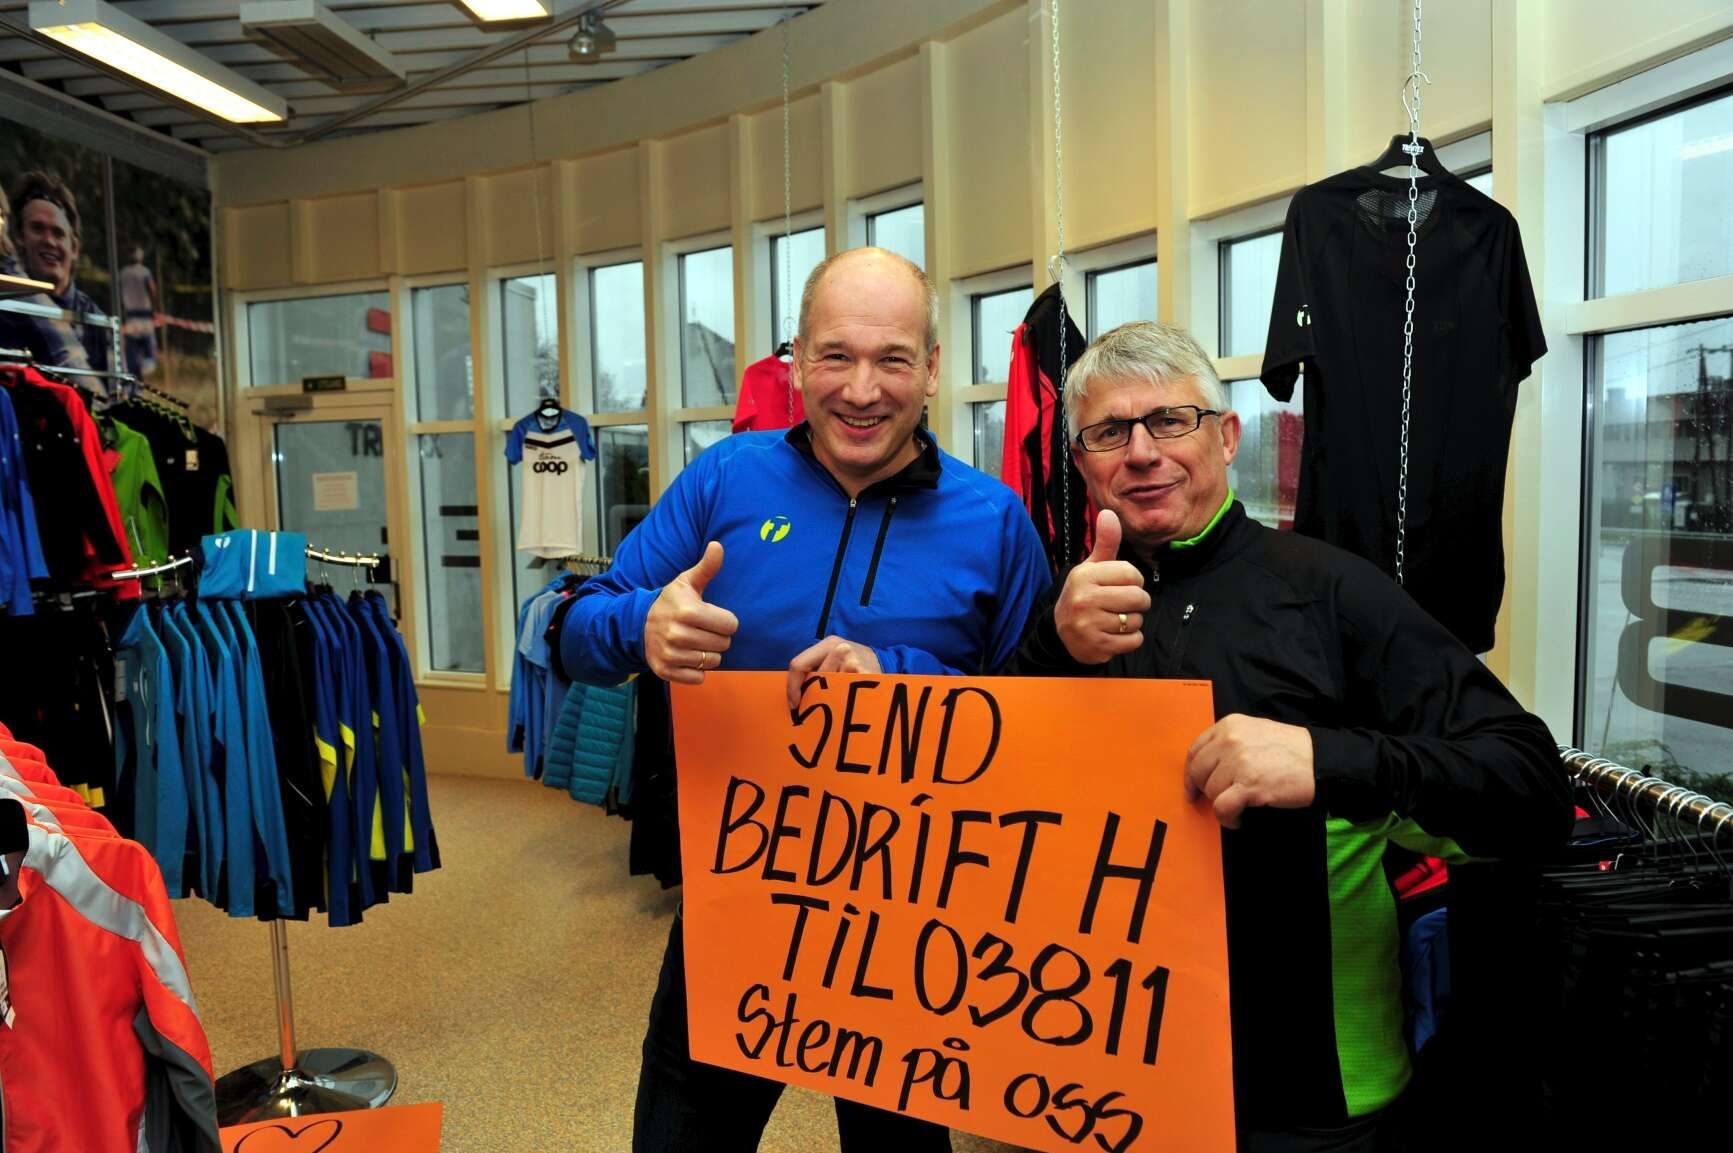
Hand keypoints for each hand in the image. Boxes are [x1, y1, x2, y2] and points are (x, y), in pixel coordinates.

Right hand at [644, 541, 738, 684]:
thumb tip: (718, 545)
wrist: (637, 624)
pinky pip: (698, 678)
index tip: (712, 617)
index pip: (730, 625)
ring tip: (694, 642)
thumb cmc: (670, 602)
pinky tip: (687, 656)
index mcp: (688, 612)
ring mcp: (670, 655)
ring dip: (708, 654)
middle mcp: (677, 634)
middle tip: (703, 630)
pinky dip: (696, 670)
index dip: (725, 621)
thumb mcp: (686, 582)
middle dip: (718, 637)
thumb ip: (706, 567)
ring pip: (713, 662)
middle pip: (723, 644)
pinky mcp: (665, 671)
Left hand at [786, 635, 881, 709]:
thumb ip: (816, 667)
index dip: (792, 686)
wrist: (886, 662)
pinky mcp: (864, 675)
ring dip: (830, 698)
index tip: (794, 703)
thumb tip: (793, 692)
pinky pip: (845, 693)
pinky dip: (844, 701)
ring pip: (829, 688)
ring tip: (837, 700)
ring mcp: (853, 661)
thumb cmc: (853, 663)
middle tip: (813, 707)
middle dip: (812, 695)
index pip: (799, 664)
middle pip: (815, 678)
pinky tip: (849, 701)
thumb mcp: (834, 657)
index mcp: (828, 643)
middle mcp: (840, 648)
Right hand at [1055, 509, 1151, 663]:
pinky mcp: (1097, 646)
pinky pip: (1134, 640)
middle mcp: (1084, 599)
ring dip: (1132, 621)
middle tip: (1124, 604)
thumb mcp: (1092, 567)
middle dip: (1138, 602)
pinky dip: (1131, 639)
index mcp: (1085, 576)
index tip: (1122, 585)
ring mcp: (1089, 625)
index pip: (1132, 574)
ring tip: (1115, 619)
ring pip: (1136, 620)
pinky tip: (1115, 634)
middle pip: (1138, 598)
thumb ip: (1105, 542)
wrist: (1062, 632)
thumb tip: (1108, 512)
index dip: (1134, 580)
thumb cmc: (1085, 594)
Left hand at [1184, 714, 1316, 828]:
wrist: (1320, 760)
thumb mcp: (1255, 731)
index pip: (1195, 750)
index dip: (1191, 773)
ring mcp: (1238, 763)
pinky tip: (1238, 820)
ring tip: (1238, 808)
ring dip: (1222, 805)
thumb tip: (1208, 765)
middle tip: (1217, 800)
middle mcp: (1230, 741)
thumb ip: (1230, 741)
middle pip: (1198, 772)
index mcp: (1229, 725)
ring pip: (1211, 792)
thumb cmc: (1290, 749)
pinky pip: (1223, 808)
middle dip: (1204, 791)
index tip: (1193, 787)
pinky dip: (1227, 819)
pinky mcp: (1249, 785)